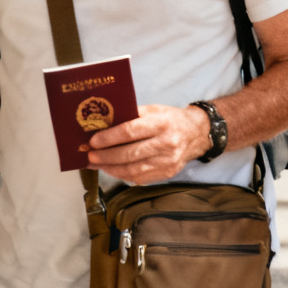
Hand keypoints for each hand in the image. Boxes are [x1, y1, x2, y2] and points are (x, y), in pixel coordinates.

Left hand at [86, 104, 211, 183]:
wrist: (196, 134)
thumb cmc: (171, 119)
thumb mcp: (154, 110)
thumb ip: (131, 116)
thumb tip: (103, 125)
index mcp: (163, 123)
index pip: (130, 131)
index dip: (109, 138)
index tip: (94, 141)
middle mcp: (167, 144)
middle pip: (129, 154)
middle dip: (105, 156)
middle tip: (90, 156)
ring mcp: (167, 161)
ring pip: (132, 169)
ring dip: (110, 168)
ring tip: (97, 164)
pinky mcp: (166, 173)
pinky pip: (139, 178)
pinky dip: (122, 174)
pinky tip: (112, 169)